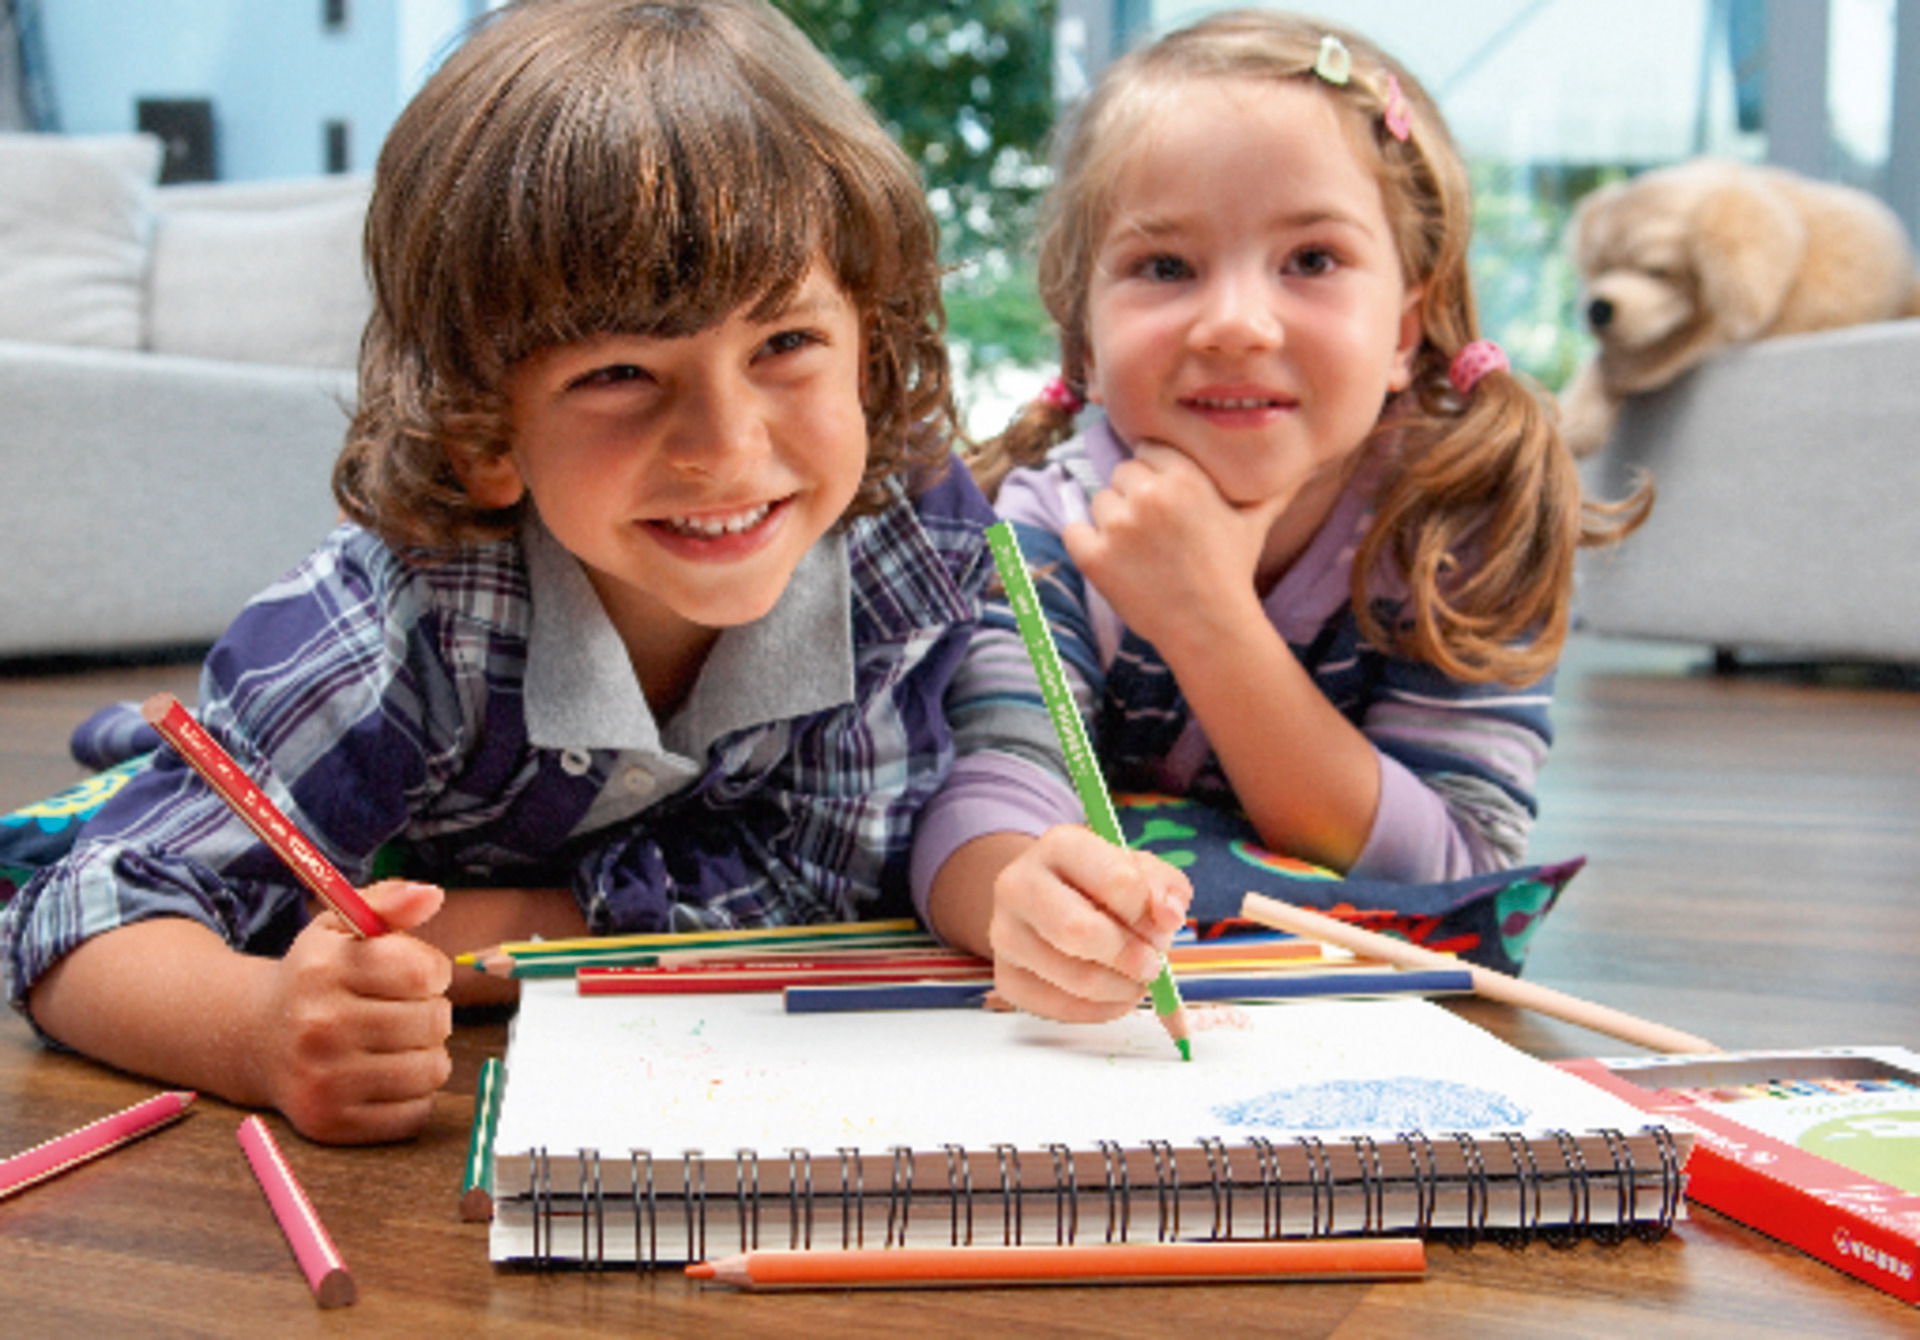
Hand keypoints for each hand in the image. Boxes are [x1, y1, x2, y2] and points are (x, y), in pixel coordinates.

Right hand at [259, 880, 453, 1143]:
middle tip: (403, 1011)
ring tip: (396, 1043)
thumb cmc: (317, 977)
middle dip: (431, 1012)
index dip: (434, 971)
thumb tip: (432, 894)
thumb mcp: (341, 927)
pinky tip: (385, 1076)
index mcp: (322, 968)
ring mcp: (321, 1080)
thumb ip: (389, 902)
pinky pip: (416, 1113)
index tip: (416, 975)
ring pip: (432, 1070)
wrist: (255, 1038)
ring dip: (427, 1055)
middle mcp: (317, 1025)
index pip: (423, 971)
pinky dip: (413, 1096)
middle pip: (434, 1021)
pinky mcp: (330, 1123)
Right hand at [987, 825, 1190, 1022]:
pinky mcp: (1005, 976)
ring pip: (1075, 978)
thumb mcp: (1140, 870)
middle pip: (1080, 932)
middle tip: (1152, 965)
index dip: (1149, 914)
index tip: (1162, 926)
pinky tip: (1112, 994)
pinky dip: (1100, 1010)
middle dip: (1131, 957)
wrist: (1048, 901)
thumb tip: (1169, 917)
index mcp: (1060, 845)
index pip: (1117, 881)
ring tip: (1134, 979)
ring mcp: (1004, 932)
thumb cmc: (1100, 885)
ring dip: (1122, 988)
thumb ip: (1164, 888)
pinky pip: (1060, 1008)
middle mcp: (1019, 884)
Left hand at [1063, 441, 1292, 654]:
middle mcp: (1149, 496)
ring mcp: (1118, 527)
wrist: (1209, 627)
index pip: (1148, 449)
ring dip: (1113, 521)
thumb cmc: (1232, 572)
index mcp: (1185, 478)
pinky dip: (1085, 542)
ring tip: (1141, 551)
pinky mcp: (1094, 557)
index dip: (1155, 474)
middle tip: (1156, 532)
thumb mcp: (1255, 522)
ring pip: (1100, 501)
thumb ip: (1274, 486)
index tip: (1166, 500)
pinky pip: (1072, 530)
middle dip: (1135, 497)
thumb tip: (1306, 463)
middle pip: (1122, 473)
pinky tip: (1112, 559)